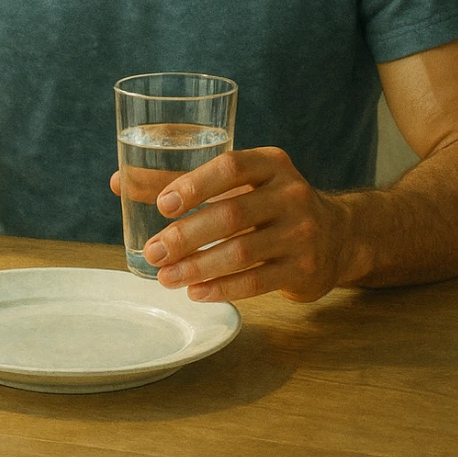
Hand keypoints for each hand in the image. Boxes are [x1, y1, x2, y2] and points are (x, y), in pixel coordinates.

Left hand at [110, 147, 349, 302]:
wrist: (339, 235)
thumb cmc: (271, 204)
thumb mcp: (240, 183)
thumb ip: (184, 182)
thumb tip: (119, 182)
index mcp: (271, 164)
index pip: (231, 167)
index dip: (195, 184)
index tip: (162, 205)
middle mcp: (291, 194)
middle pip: (231, 214)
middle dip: (186, 236)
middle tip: (154, 252)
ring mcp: (302, 233)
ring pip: (241, 252)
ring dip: (198, 267)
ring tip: (166, 277)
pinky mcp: (304, 269)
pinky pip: (257, 281)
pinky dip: (223, 288)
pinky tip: (196, 292)